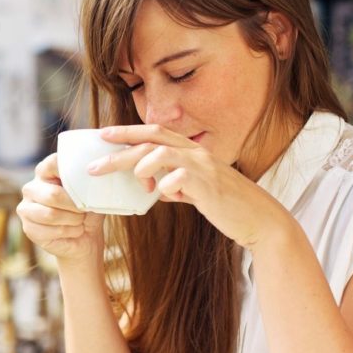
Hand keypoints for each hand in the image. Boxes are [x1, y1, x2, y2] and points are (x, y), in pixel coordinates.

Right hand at [17, 153, 105, 261]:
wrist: (86, 237)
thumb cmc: (88, 211)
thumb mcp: (91, 193)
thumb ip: (86, 182)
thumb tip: (92, 174)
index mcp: (45, 172)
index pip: (53, 164)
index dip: (71, 173)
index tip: (85, 182)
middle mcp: (31, 188)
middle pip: (53, 194)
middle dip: (75, 206)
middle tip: (85, 211)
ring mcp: (26, 208)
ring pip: (51, 214)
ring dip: (73, 220)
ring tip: (81, 221)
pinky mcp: (28, 228)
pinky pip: (50, 230)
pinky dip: (69, 232)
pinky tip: (73, 231)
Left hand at [92, 124, 290, 248]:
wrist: (259, 220)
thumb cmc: (226, 206)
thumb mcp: (196, 192)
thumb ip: (177, 186)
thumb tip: (158, 190)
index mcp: (190, 152)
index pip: (153, 133)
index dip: (127, 132)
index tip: (102, 135)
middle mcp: (195, 153)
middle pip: (150, 140)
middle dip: (119, 150)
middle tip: (94, 165)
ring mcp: (203, 167)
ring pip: (161, 153)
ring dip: (141, 168)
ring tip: (140, 184)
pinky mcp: (208, 186)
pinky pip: (178, 179)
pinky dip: (166, 186)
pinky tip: (166, 196)